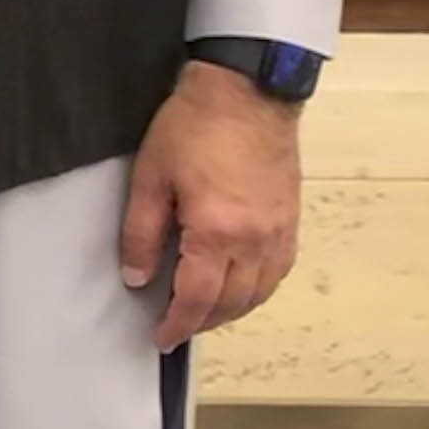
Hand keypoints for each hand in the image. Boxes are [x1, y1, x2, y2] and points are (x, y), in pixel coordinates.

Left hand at [119, 62, 305, 350]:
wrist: (247, 91)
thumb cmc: (193, 127)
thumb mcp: (150, 177)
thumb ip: (142, 233)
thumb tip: (138, 278)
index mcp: (217, 232)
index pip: (196, 298)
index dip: (177, 323)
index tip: (162, 338)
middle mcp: (255, 241)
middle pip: (231, 303)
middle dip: (202, 322)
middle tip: (177, 327)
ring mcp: (279, 232)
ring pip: (259, 293)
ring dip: (231, 311)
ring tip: (204, 313)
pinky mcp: (291, 220)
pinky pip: (278, 272)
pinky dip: (257, 290)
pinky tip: (240, 287)